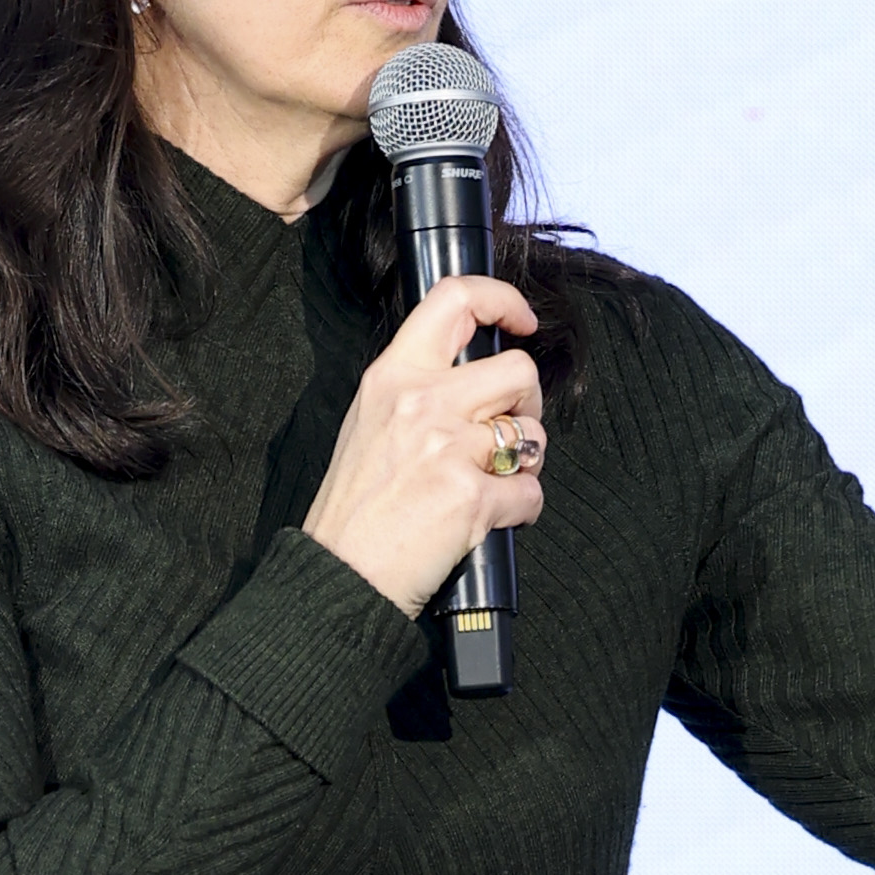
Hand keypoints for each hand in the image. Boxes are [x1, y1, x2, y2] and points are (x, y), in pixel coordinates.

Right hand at [300, 278, 545, 619]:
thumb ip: (416, 390)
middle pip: (519, 371)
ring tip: (495, 481)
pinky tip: (491, 518)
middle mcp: (421, 402)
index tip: (522, 321)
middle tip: (511, 429)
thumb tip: (472, 377)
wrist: (340, 573)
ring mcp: (448, 448)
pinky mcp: (471, 497)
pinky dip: (522, 511)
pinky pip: (531, 493)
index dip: (502, 300)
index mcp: (392, 376)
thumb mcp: (369, 423)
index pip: (453, 300)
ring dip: (527, 461)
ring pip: (534, 434)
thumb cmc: (355, 508)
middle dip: (529, 404)